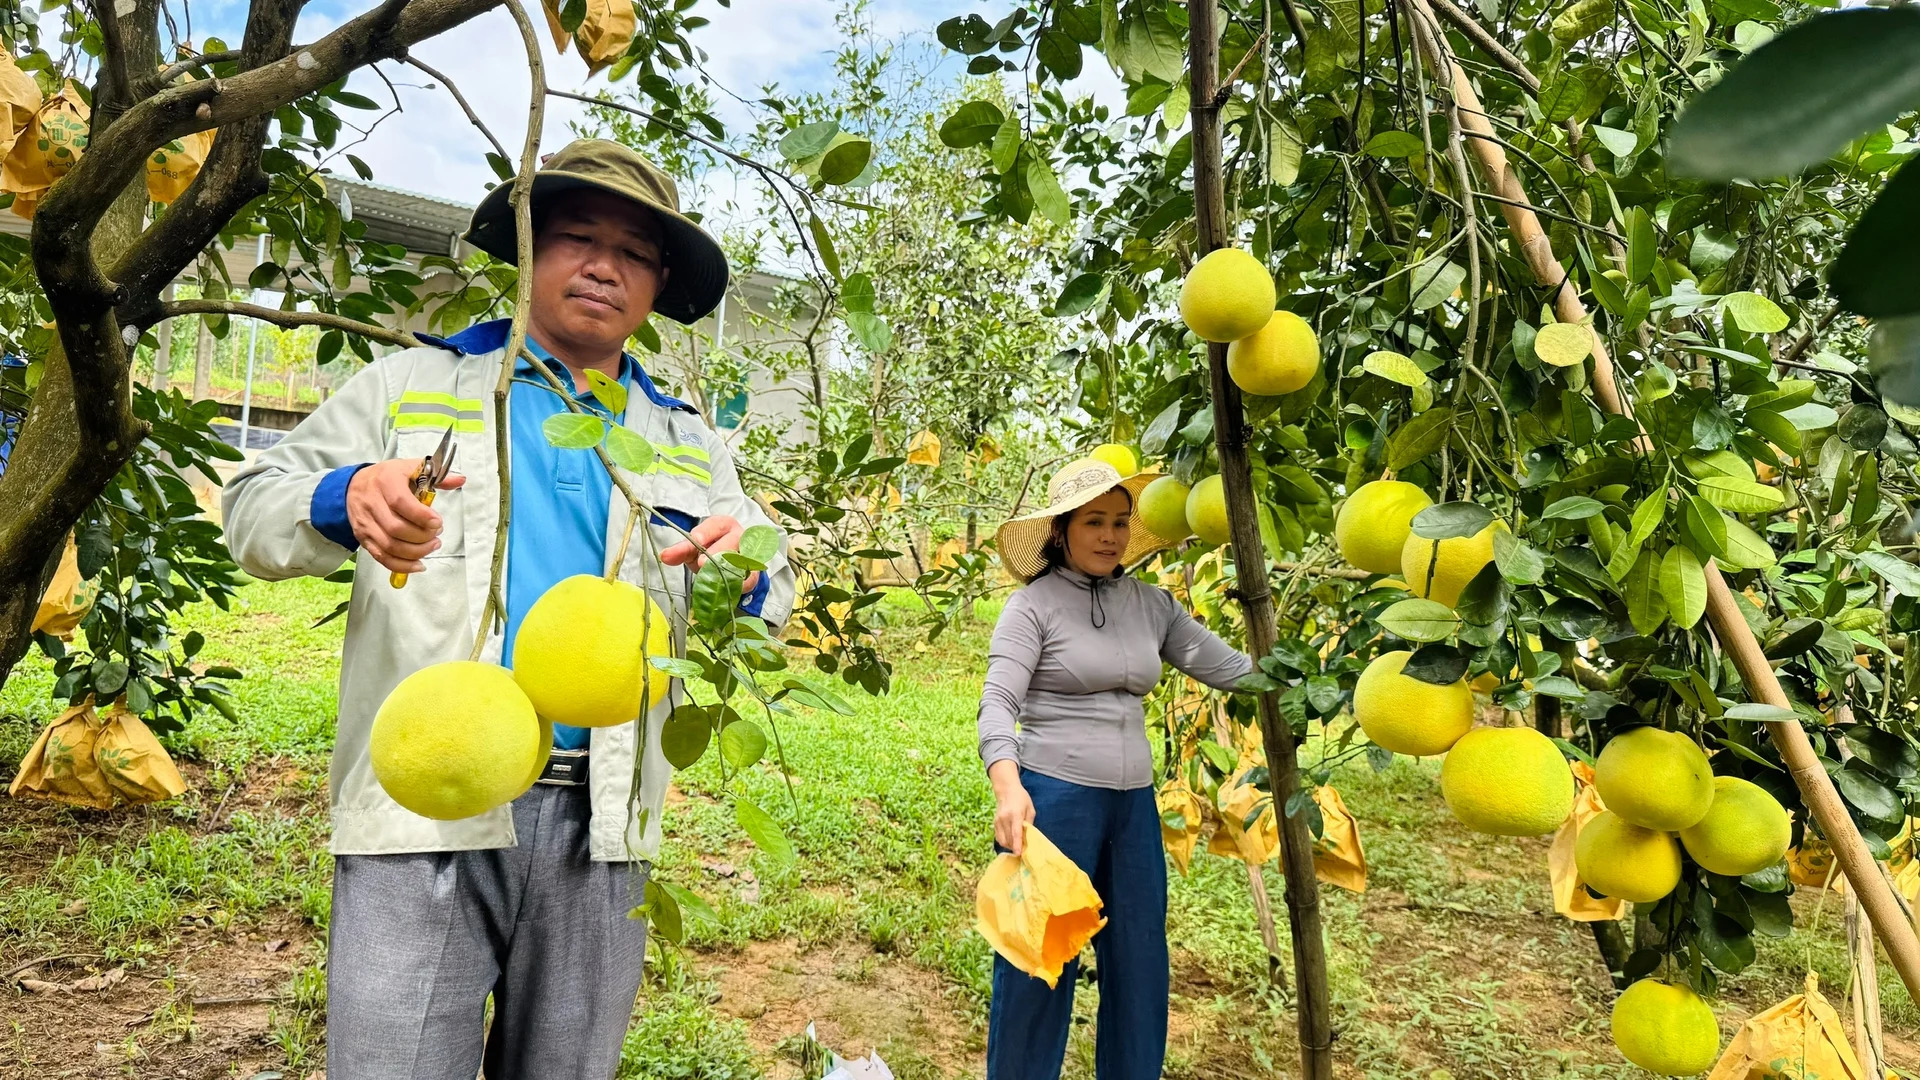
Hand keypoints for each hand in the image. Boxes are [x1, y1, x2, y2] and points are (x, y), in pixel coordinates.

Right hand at [346, 458, 464, 574]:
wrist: (354, 485)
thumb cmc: (387, 477)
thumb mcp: (410, 468)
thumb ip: (436, 475)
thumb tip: (459, 480)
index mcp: (385, 481)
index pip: (400, 502)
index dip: (422, 516)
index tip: (438, 522)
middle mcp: (371, 502)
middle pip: (396, 528)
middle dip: (422, 537)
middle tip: (436, 535)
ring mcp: (366, 523)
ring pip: (390, 546)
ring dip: (416, 552)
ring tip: (432, 546)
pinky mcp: (363, 538)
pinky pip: (382, 557)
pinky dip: (401, 566)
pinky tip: (418, 564)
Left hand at [660, 514, 761, 594]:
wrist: (730, 566)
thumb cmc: (711, 551)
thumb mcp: (694, 550)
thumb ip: (680, 551)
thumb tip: (664, 556)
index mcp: (724, 525)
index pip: (715, 525)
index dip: (705, 532)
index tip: (695, 540)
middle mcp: (740, 536)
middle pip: (731, 541)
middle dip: (716, 552)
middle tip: (701, 562)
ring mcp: (749, 554)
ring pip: (741, 559)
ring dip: (726, 569)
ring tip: (712, 578)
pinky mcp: (754, 573)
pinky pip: (749, 578)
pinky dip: (738, 584)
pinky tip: (728, 587)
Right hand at [990, 766, 1034, 855]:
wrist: (1007, 790)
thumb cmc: (1021, 799)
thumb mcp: (1030, 809)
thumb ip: (1029, 824)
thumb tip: (1028, 837)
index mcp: (1015, 814)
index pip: (1015, 832)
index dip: (1017, 844)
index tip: (1019, 853)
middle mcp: (1004, 819)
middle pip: (1009, 839)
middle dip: (1015, 847)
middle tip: (1023, 850)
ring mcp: (998, 821)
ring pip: (1002, 840)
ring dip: (1010, 846)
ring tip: (1017, 845)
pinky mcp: (994, 823)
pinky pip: (998, 838)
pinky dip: (1005, 842)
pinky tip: (1011, 840)